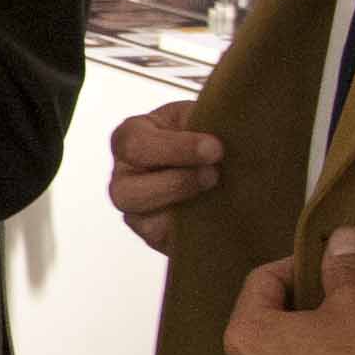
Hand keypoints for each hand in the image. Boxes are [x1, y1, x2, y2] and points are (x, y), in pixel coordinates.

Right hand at [109, 100, 223, 250]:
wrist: (228, 164)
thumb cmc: (208, 132)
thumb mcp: (204, 115)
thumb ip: (207, 117)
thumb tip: (229, 114)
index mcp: (131, 137)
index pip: (136, 145)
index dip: (176, 149)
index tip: (216, 148)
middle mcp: (125, 176)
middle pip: (127, 191)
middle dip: (176, 184)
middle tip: (214, 174)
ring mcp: (137, 210)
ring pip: (143, 221)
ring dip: (183, 208)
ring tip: (215, 194)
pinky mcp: (155, 236)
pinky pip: (164, 241)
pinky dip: (191, 230)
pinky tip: (215, 214)